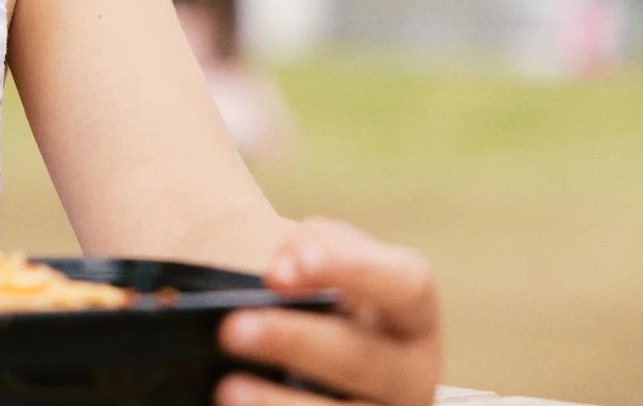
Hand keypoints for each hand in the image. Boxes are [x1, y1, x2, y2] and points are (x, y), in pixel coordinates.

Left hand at [216, 218, 441, 405]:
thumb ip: (306, 251)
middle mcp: (413, 374)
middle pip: (360, 359)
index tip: (289, 267)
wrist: (315, 355)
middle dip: (294, 342)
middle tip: (230, 329)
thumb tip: (281, 274)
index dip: (351, 271)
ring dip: (281, 405)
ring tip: (228, 390)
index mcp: (415, 314)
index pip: (405, 286)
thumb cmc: (324, 295)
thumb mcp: (325, 260)